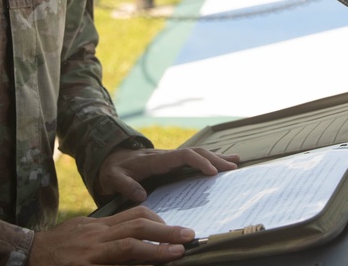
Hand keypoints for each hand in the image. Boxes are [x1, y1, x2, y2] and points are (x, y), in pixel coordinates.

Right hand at [28, 206, 192, 264]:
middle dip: (165, 231)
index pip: (133, 215)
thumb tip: (129, 231)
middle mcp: (97, 236)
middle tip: (189, 235)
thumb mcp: (81, 231)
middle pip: (136, 226)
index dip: (157, 220)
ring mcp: (91, 254)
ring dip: (156, 250)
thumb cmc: (55, 246)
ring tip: (178, 252)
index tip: (175, 228)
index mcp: (99, 226)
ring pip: (128, 247)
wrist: (25, 255)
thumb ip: (104, 231)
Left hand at [97, 147, 239, 203]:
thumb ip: (125, 185)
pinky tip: (223, 163)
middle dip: (215, 159)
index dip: (199, 162)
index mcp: (157, 159)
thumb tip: (141, 195)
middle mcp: (167, 156)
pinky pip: (194, 160)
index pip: (182, 156)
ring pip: (198, 154)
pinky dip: (210, 160)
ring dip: (217, 157)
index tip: (212, 172)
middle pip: (196, 153)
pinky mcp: (173, 163)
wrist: (111, 159)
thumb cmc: (114, 169)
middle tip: (232, 168)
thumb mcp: (114, 178)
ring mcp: (172, 158)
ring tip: (236, 162)